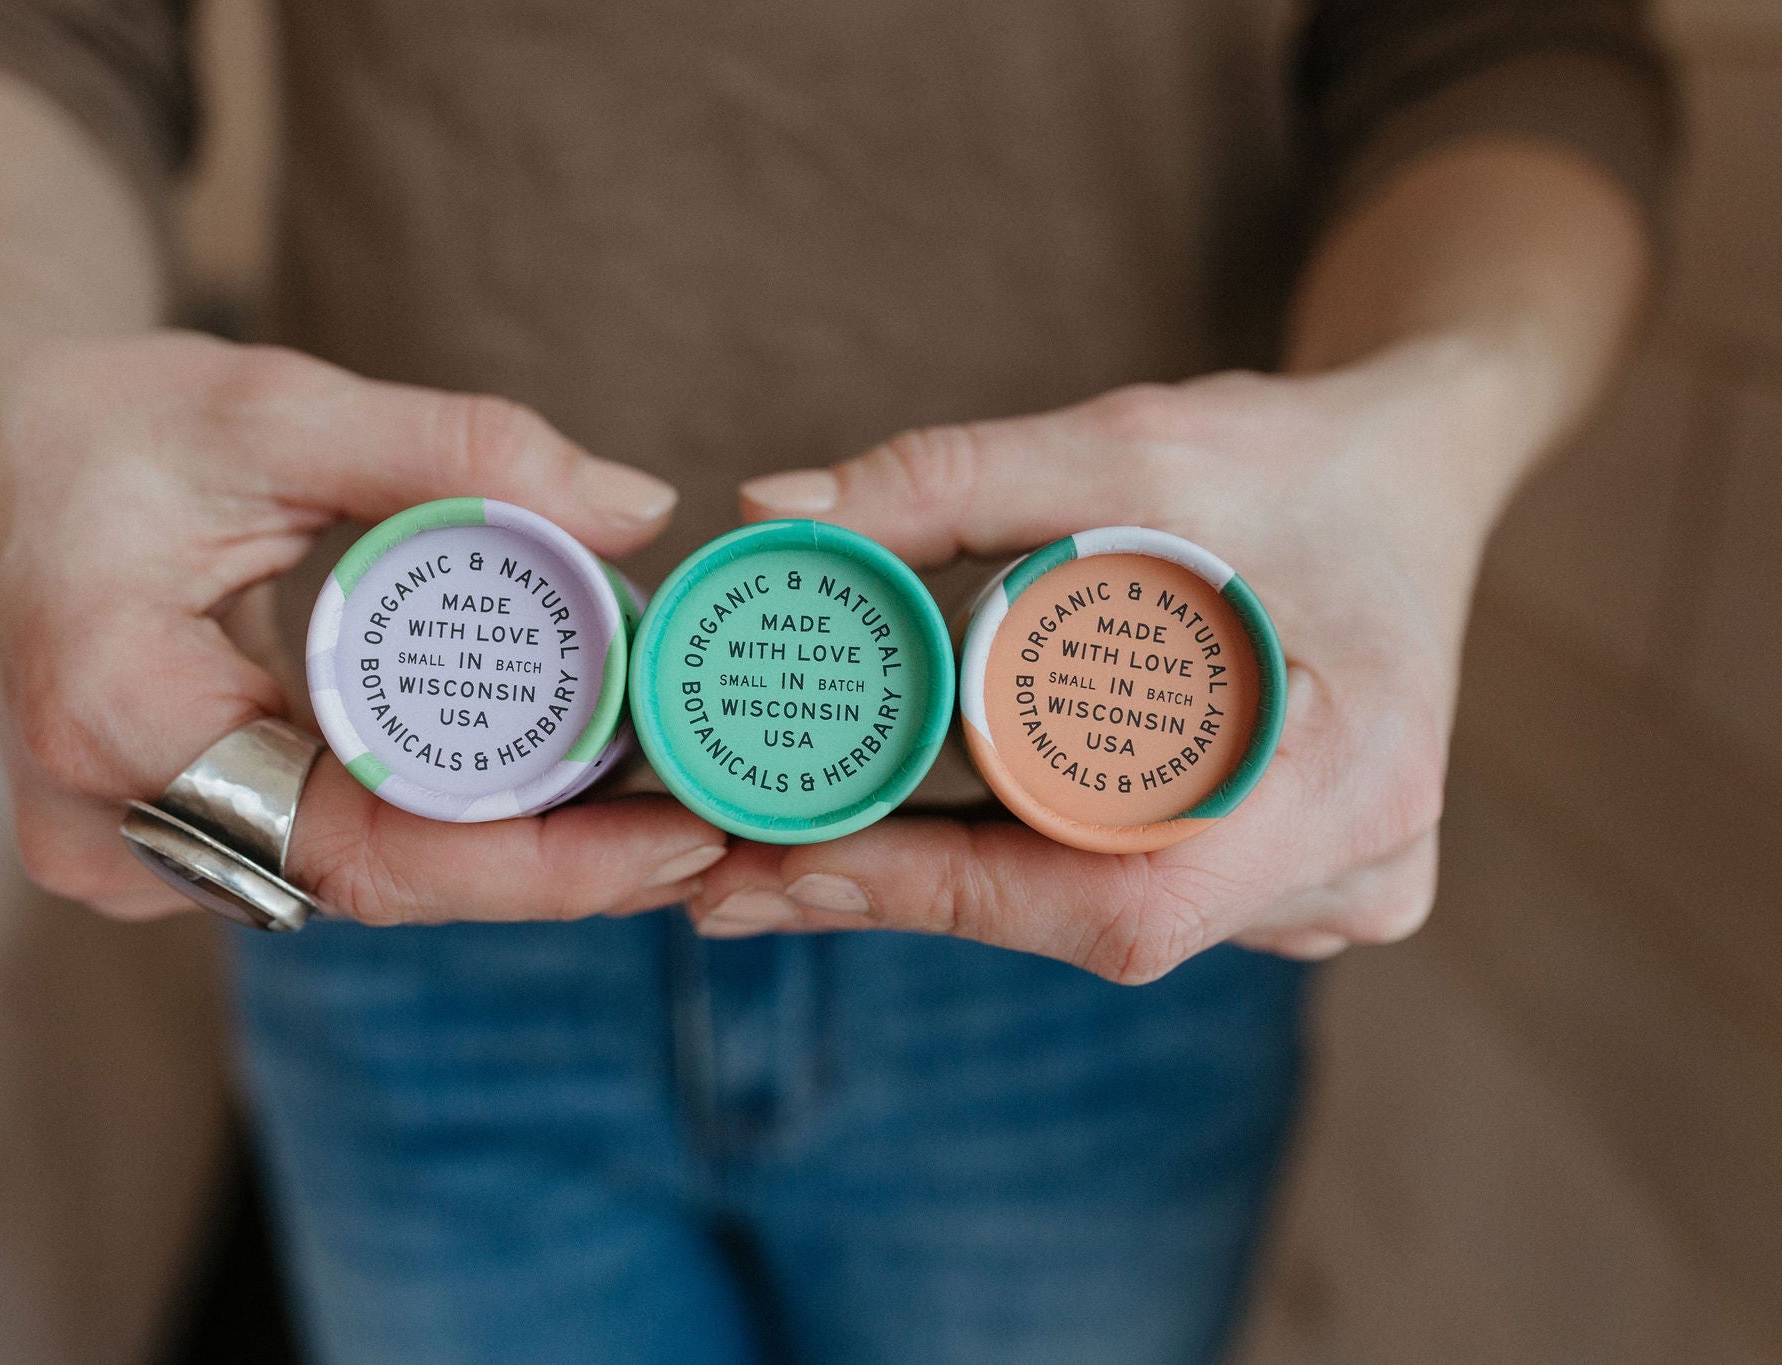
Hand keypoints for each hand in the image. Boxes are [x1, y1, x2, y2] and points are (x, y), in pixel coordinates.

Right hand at [0, 329, 727, 920]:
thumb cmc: (103, 422)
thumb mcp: (279, 405)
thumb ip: (460, 449)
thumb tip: (640, 509)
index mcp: (114, 714)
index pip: (360, 844)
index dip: (534, 862)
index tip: (676, 841)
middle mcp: (111, 823)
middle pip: (376, 878)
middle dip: (550, 864)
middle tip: (705, 829)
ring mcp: (130, 848)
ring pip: (357, 878)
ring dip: (502, 851)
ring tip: (657, 813)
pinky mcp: (161, 839)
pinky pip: (325, 852)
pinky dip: (437, 826)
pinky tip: (550, 795)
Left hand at [689, 348, 1498, 977]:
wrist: (1418, 475)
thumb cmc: (1298, 457)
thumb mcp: (1133, 441)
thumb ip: (953, 475)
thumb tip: (767, 509)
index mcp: (1348, 781)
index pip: (1118, 900)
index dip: (943, 898)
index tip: (790, 868)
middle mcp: (1346, 873)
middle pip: (1085, 923)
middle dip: (901, 895)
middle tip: (725, 872)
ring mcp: (1319, 895)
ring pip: (1094, 918)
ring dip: (943, 889)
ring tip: (777, 853)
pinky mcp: (1282, 884)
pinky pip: (1123, 894)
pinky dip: (1008, 867)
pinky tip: (894, 841)